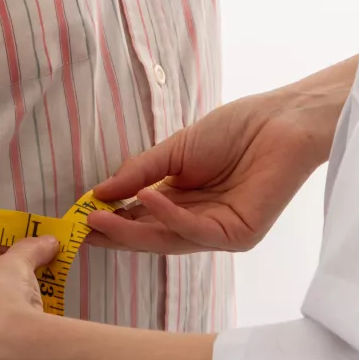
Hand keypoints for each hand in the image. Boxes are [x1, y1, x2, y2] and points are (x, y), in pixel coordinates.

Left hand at [0, 237, 58, 359]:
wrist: (16, 351)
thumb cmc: (0, 297)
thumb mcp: (16, 262)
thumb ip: (30, 249)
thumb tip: (49, 240)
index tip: (20, 249)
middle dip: (5, 275)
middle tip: (29, 269)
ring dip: (10, 300)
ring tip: (35, 293)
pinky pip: (0, 336)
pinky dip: (15, 325)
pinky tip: (33, 319)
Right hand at [87, 56, 356, 253]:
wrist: (282, 120)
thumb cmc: (235, 129)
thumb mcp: (174, 151)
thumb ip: (139, 172)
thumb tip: (99, 192)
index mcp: (182, 204)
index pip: (139, 220)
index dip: (109, 220)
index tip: (76, 218)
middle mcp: (198, 223)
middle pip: (148, 236)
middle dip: (112, 233)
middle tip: (78, 229)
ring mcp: (218, 233)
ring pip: (166, 239)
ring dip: (130, 230)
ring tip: (97, 218)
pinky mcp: (238, 235)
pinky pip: (196, 232)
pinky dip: (169, 216)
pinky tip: (147, 199)